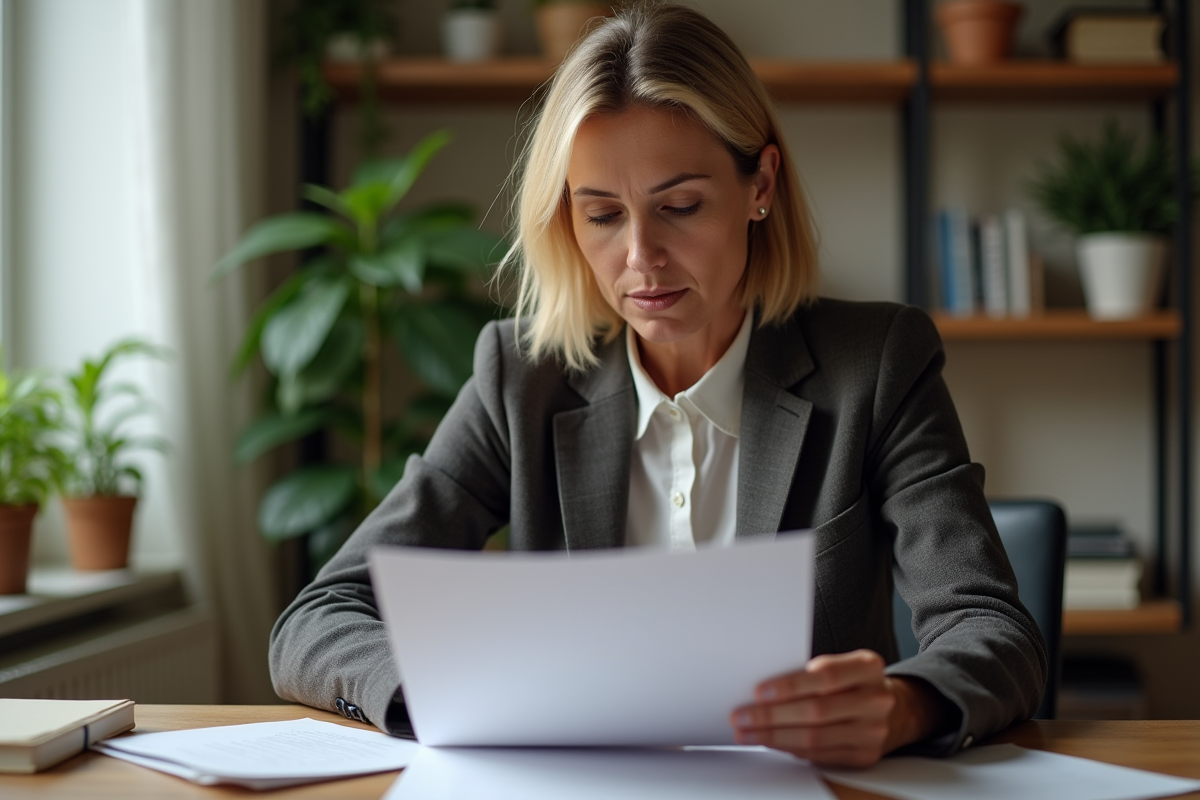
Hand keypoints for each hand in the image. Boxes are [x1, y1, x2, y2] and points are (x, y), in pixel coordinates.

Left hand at [730, 650, 951, 767]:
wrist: (893, 709)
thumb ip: (811, 673)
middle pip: (817, 711)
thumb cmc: (852, 683)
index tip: (758, 691)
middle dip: (772, 716)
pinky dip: (790, 749)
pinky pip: (820, 755)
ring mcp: (874, 731)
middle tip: (741, 717)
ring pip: (815, 738)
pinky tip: (770, 743)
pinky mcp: (865, 755)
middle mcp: (876, 699)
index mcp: (868, 667)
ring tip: (747, 733)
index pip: (825, 677)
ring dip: (774, 737)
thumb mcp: (842, 666)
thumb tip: (762, 690)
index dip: (790, 685)